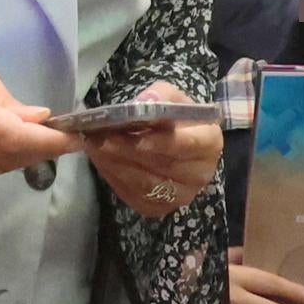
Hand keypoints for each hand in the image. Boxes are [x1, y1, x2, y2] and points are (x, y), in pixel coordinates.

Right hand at [0, 47, 66, 177]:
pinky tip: (17, 146)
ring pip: (2, 167)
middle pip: (12, 156)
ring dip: (29, 156)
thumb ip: (4, 98)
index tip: (75, 137)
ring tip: (46, 141)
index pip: (13, 135)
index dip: (48, 141)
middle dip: (45, 149)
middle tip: (69, 138)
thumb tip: (38, 118)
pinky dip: (7, 159)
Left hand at [84, 84, 221, 217]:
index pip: (187, 143)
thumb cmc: (174, 117)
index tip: (136, 137)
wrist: (172, 141)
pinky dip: (113, 177)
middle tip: (100, 138)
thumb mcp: (170, 97)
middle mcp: (200, 173)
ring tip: (94, 146)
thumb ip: (160, 96)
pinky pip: (133, 195)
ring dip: (115, 164)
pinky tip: (100, 160)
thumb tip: (143, 102)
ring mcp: (181, 195)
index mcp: (210, 142)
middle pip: (162, 166)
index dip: (161, 141)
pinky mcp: (159, 208)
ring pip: (145, 184)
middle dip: (128, 151)